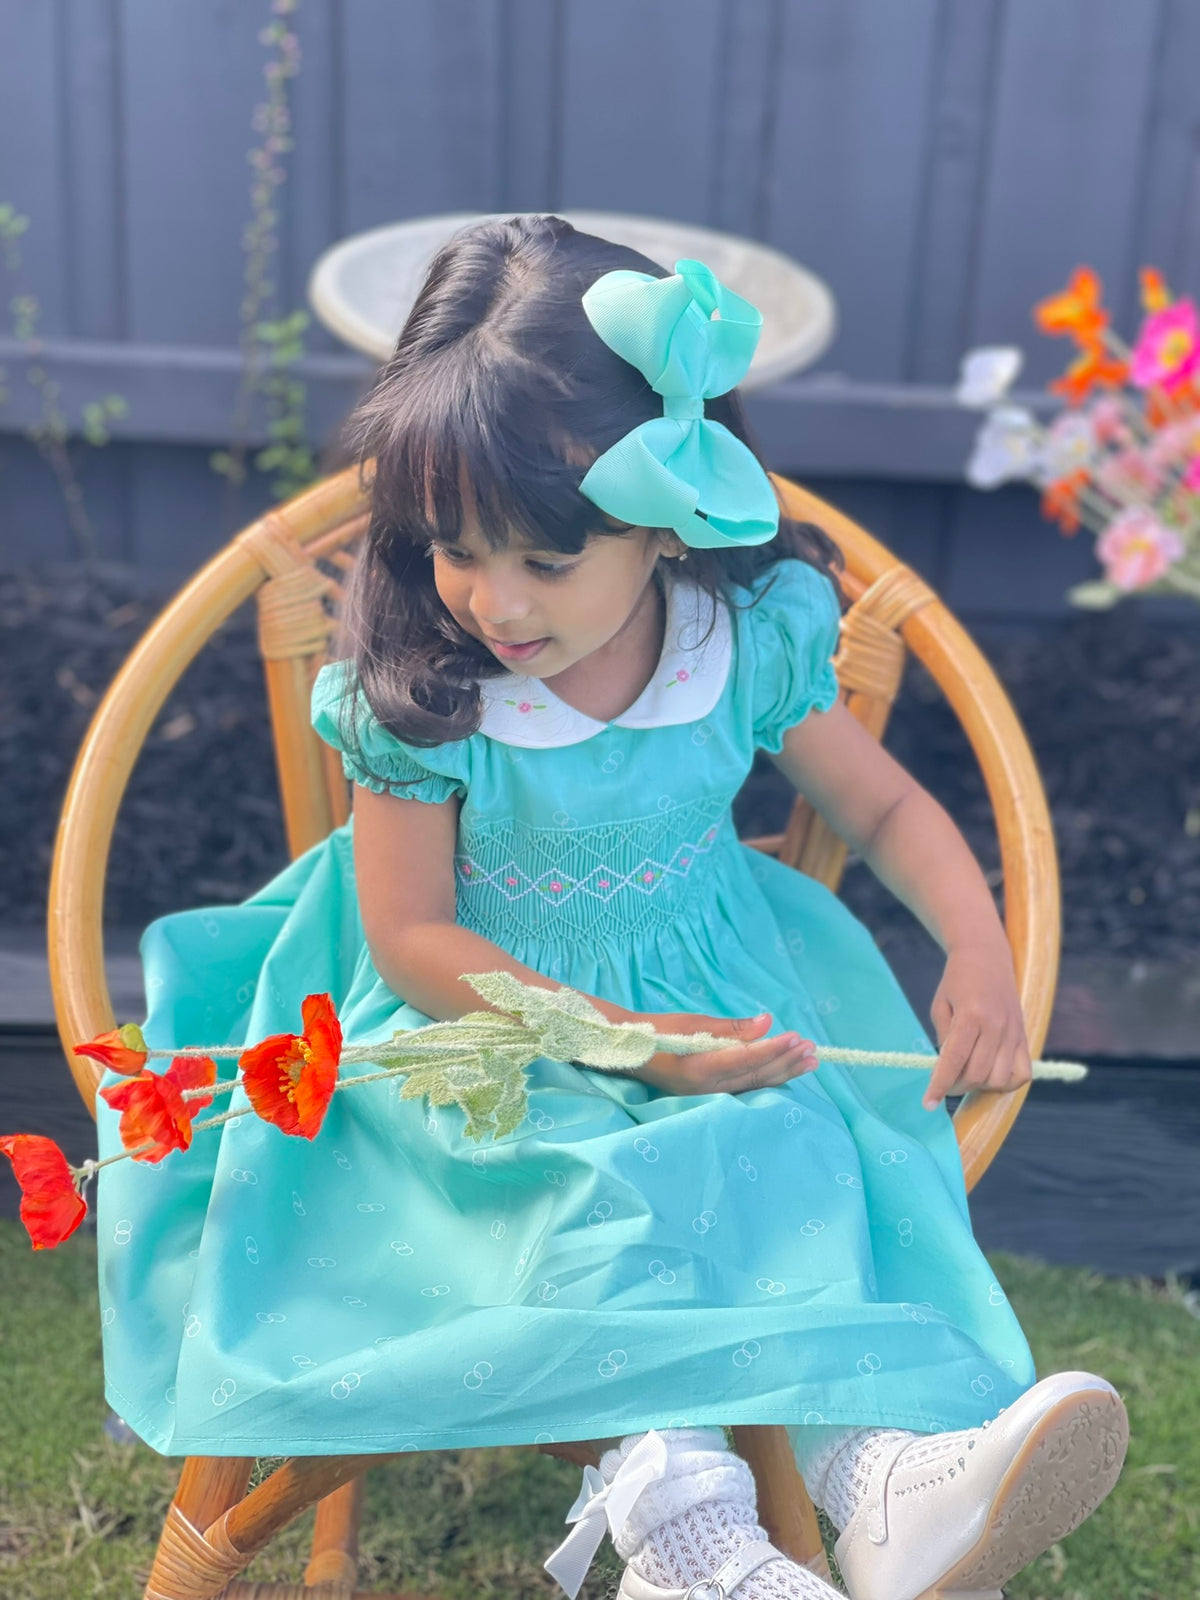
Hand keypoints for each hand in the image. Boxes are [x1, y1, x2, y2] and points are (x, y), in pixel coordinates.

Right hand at [632, 1011, 818, 1096]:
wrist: (632, 1052)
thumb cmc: (660, 1032)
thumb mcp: (694, 1023)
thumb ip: (732, 1028)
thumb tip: (766, 1022)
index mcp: (699, 1069)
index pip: (745, 1060)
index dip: (773, 1049)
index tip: (796, 1038)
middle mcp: (706, 1088)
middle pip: (755, 1076)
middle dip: (786, 1062)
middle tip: (812, 1048)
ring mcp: (709, 1095)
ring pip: (754, 1084)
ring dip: (784, 1072)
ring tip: (809, 1062)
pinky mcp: (711, 1095)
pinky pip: (746, 1088)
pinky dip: (768, 1078)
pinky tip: (786, 1072)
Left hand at [924, 941, 1032, 1110]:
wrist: (987, 956)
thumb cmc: (957, 980)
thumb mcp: (941, 1005)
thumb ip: (944, 1038)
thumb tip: (947, 1070)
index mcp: (971, 1015)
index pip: (954, 1060)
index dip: (939, 1085)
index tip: (927, 1104)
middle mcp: (996, 1026)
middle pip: (978, 1074)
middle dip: (957, 1086)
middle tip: (946, 1083)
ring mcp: (1014, 1032)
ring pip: (1000, 1078)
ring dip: (980, 1085)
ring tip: (967, 1075)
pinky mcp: (1025, 1037)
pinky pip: (1022, 1073)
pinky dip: (1006, 1083)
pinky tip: (991, 1075)